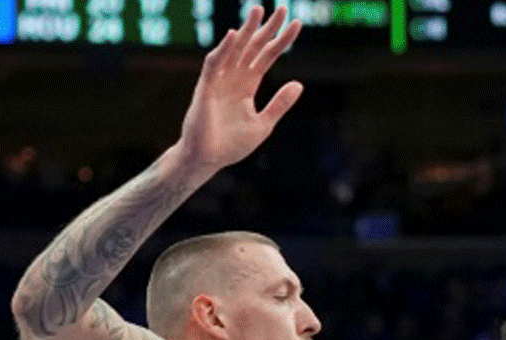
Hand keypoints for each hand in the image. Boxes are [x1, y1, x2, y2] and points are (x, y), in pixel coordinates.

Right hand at [177, 4, 303, 173]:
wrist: (208, 159)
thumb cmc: (231, 144)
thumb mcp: (263, 124)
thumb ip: (279, 104)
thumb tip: (299, 83)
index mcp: (248, 84)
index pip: (267, 56)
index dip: (281, 40)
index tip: (297, 24)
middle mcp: (234, 77)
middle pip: (253, 46)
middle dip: (266, 27)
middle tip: (282, 8)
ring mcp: (219, 81)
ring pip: (234, 49)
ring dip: (245, 30)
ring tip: (258, 10)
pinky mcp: (206, 89)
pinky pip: (214, 65)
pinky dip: (223, 50)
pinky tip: (232, 36)